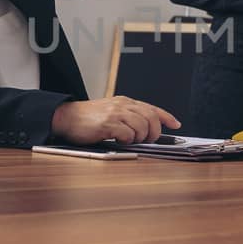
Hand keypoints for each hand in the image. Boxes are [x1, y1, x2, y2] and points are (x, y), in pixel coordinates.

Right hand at [50, 96, 179, 144]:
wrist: (66, 117)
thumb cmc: (88, 119)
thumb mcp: (111, 111)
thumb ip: (128, 117)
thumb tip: (146, 130)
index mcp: (125, 102)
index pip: (152, 108)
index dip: (166, 117)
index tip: (176, 124)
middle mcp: (123, 105)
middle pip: (151, 118)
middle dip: (154, 132)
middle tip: (147, 141)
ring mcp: (115, 114)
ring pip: (142, 126)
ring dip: (140, 138)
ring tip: (130, 141)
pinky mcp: (107, 124)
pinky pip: (127, 134)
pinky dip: (127, 140)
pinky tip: (119, 141)